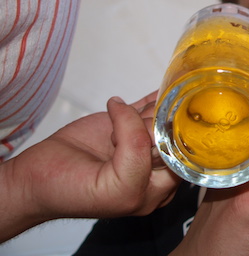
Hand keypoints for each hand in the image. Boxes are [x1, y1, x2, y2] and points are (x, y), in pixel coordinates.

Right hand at [0, 93, 179, 240]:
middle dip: (152, 126)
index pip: (180, 156)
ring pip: (159, 116)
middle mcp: (152, 165)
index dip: (167, 144)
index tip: (150, 136)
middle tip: (119, 138)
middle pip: (170, 133)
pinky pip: (147, 105)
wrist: (34, 178)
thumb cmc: (71, 192)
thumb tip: (137, 113)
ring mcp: (137, 141)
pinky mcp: (124, 123)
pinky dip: (151, 98)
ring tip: (116, 123)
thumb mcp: (118, 184)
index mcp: (157, 188)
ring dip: (145, 113)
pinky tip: (160, 90)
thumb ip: (137, 150)